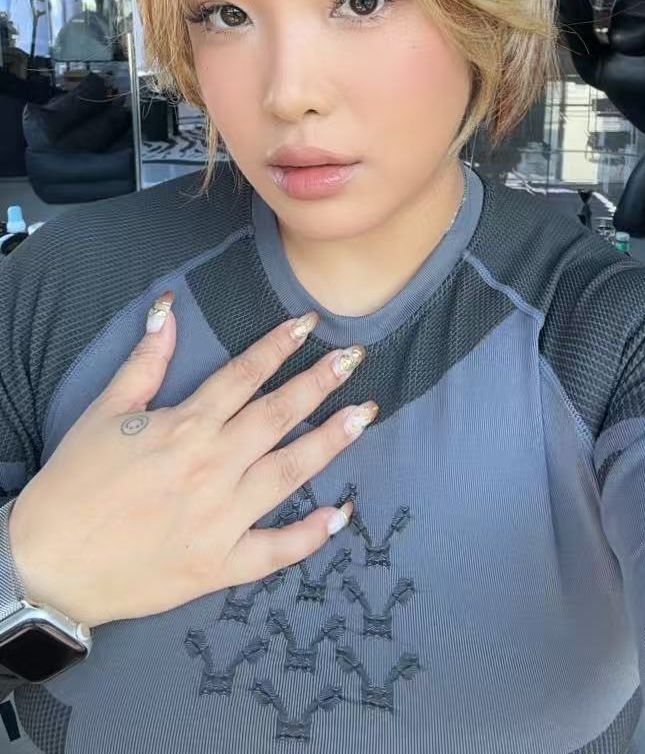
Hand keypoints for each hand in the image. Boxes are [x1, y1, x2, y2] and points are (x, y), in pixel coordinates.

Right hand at [8, 294, 375, 628]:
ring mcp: (219, 519)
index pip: (243, 375)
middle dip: (319, 382)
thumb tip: (168, 309)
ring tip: (363, 415)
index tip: (310, 323)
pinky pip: (274, 551)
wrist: (49, 564)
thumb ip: (145, 361)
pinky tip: (340, 515)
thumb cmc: (73, 483)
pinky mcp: (218, 565)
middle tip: (356, 358)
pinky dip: (309, 536)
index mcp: (184, 427)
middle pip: (277, 416)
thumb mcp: (105, 412)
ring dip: (329, 442)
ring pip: (287, 473)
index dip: (278, 346)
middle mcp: (210, 467)